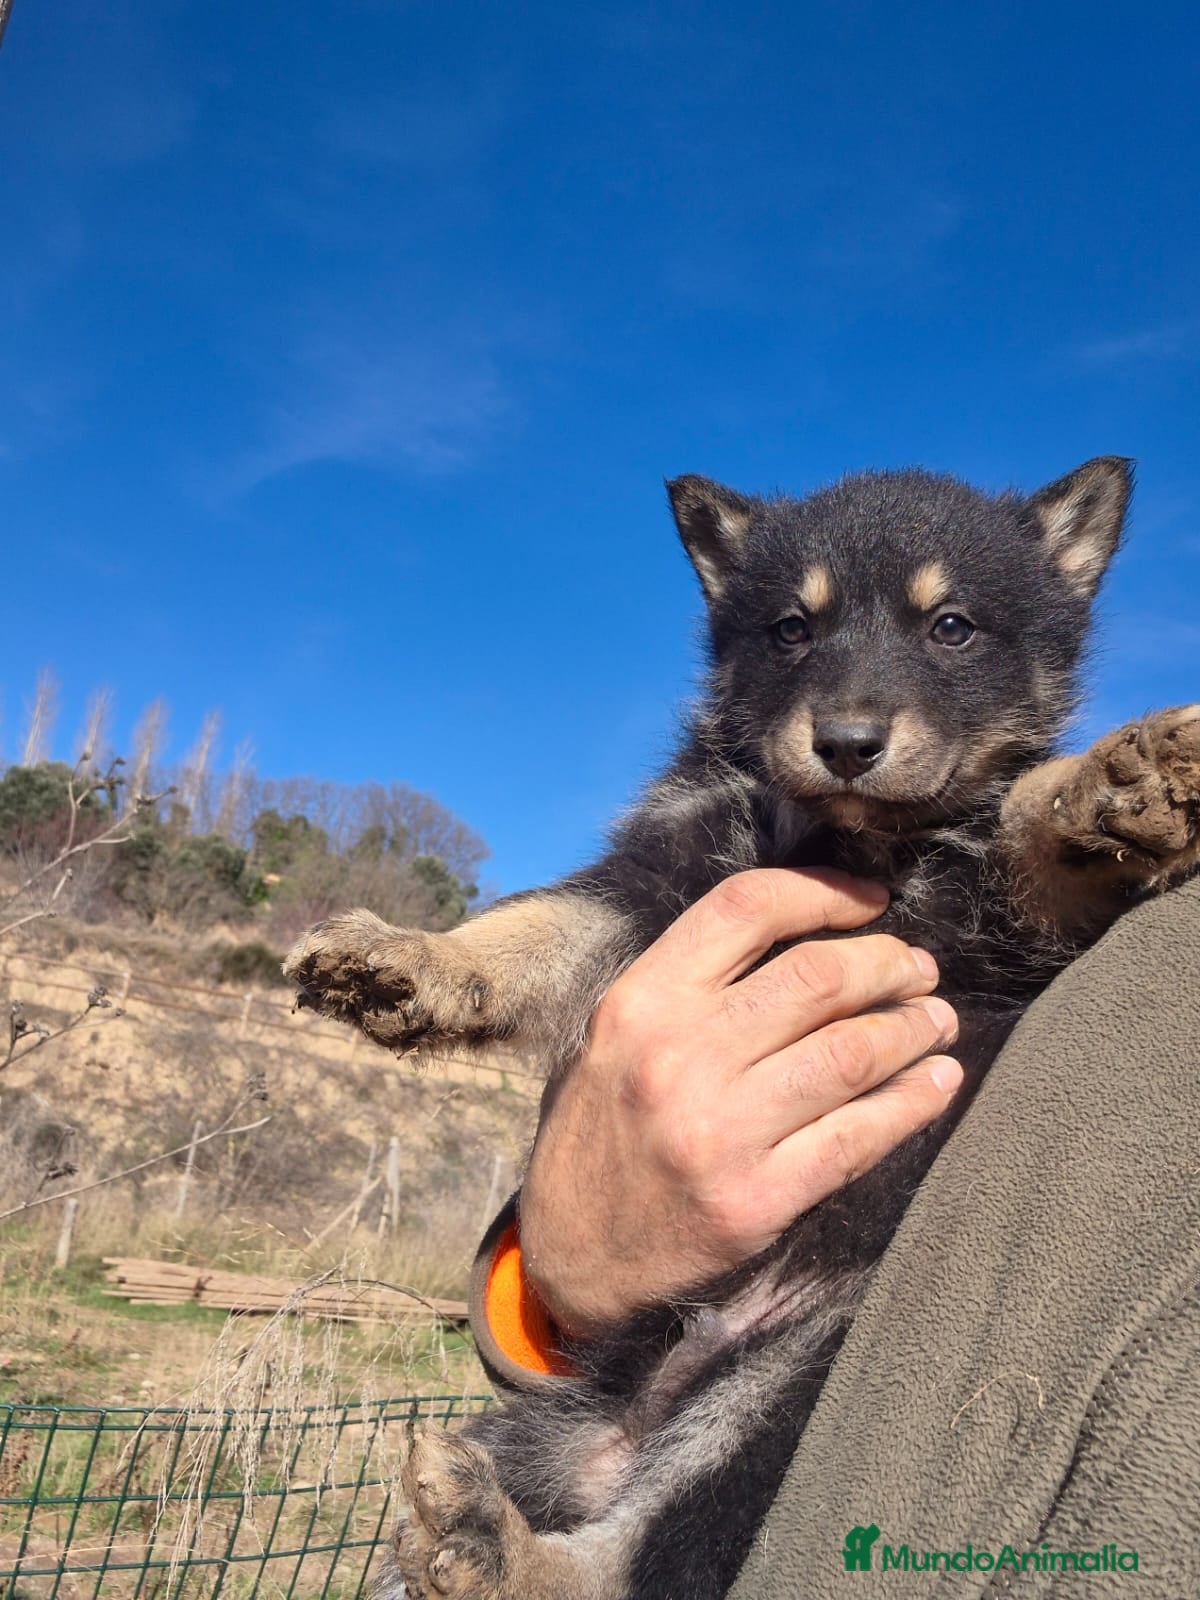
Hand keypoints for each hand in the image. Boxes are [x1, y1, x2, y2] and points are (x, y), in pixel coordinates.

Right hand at [519, 868, 960, 1335]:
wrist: (570, 1252)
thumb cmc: (602, 1128)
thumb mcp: (614, 1035)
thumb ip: (690, 984)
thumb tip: (808, 937)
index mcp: (641, 1002)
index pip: (747, 909)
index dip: (824, 891)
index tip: (872, 900)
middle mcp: (678, 1057)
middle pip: (817, 978)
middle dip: (888, 964)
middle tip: (918, 969)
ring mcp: (720, 1131)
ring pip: (851, 1053)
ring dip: (913, 1028)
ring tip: (937, 1019)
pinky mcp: (757, 1200)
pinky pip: (859, 1136)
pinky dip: (913, 1102)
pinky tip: (937, 1083)